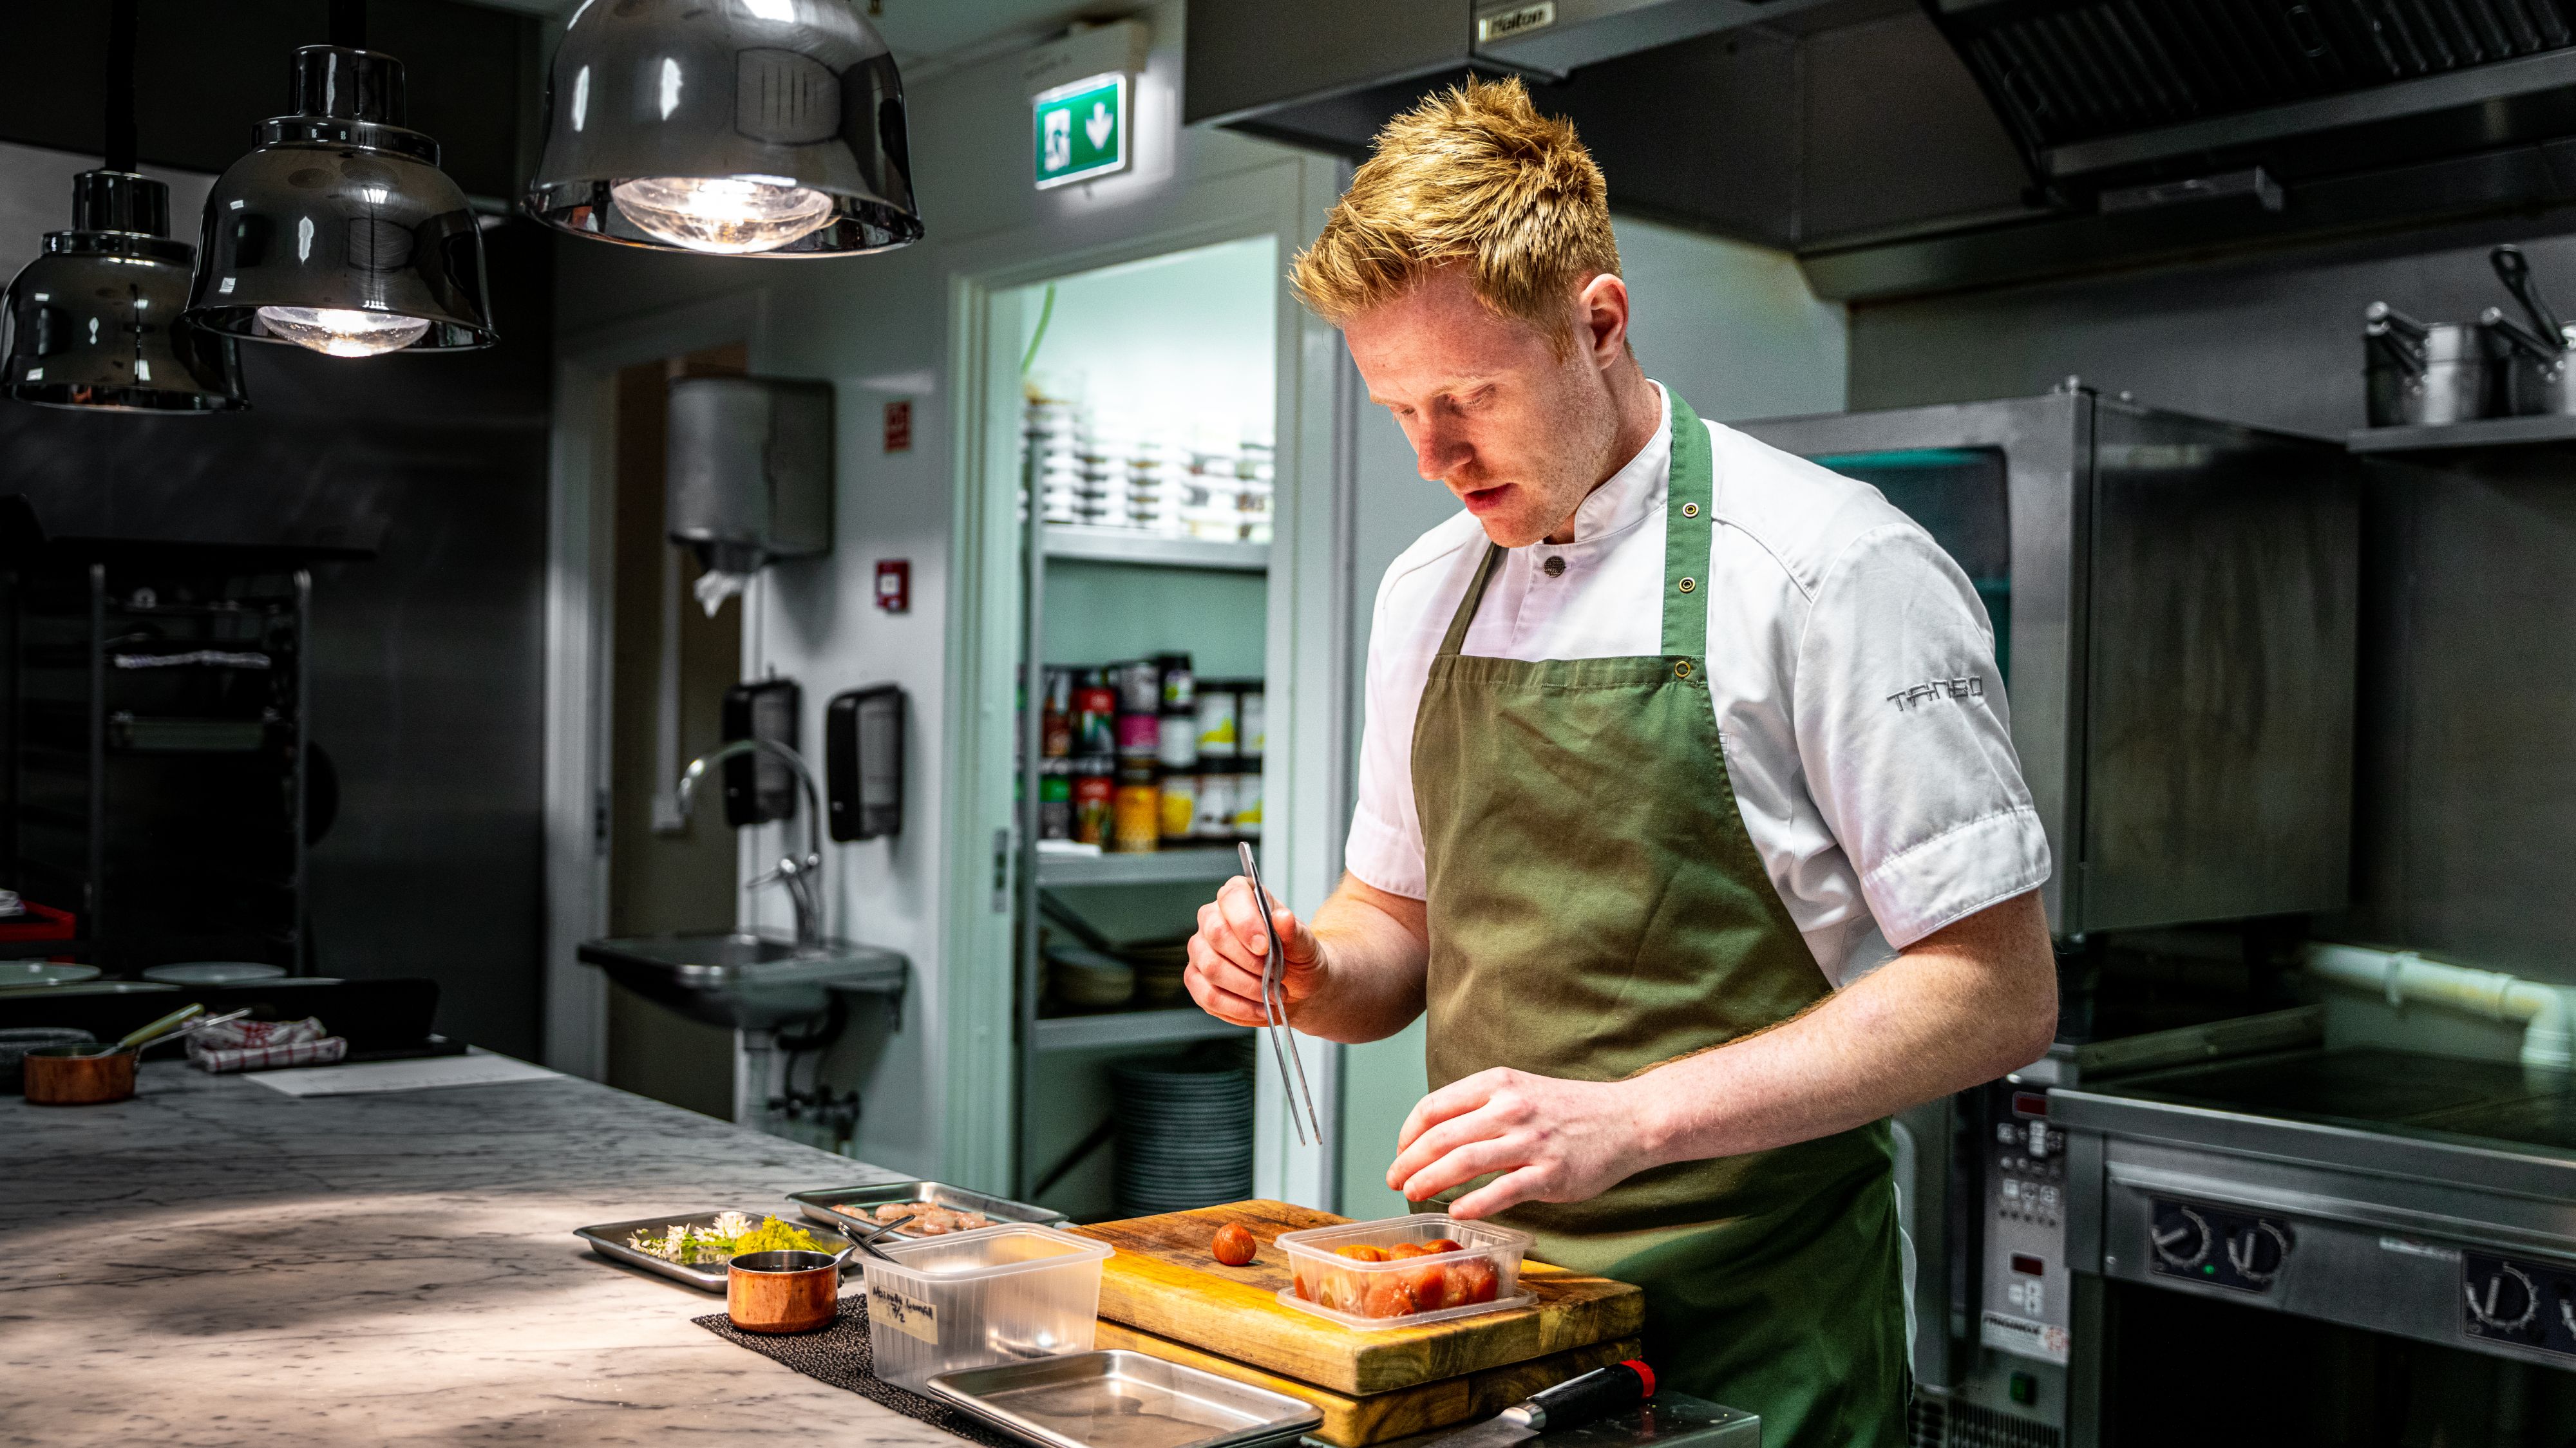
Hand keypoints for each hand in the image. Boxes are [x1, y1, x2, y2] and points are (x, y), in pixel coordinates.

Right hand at [1185, 874, 1323, 1027]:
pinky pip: (1208, 996)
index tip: (1265, 946)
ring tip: (1273, 994)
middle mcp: (1212, 919)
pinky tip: (1259, 1008)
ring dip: (1247, 987)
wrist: (1297, 987)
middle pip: (1216, 934)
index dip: (1246, 922)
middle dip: (1250, 961)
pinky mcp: (1196, 979)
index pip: (1231, 897)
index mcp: (1240, 897)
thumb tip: (1283, 919)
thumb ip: (1295, 932)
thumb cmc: (1297, 958)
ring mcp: (1200, 949)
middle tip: (1276, 975)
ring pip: (1211, 967)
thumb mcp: (1306, 945)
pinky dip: (1238, 1007)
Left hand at [1386, 1068, 1661, 1219]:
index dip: (1407, 1133)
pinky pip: (1502, 1191)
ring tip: (1411, 1194)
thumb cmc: (1570, 1109)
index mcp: (1497, 1083)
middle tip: (1394, 1181)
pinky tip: (1457, 1212)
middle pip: (1440, 1136)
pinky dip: (1473, 1203)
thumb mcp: (1521, 1089)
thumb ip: (1481, 1106)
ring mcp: (1531, 1141)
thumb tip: (1436, 1134)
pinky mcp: (1550, 1173)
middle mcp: (1510, 1107)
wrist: (1628, 1119)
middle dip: (1408, 1162)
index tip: (1400, 1152)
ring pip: (1463, 1162)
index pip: (1433, 1106)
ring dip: (1429, 1181)